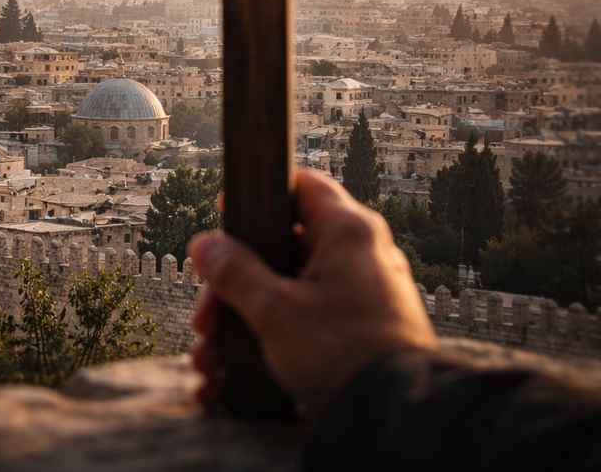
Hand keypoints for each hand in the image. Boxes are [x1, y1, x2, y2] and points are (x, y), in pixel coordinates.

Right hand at [188, 169, 435, 413]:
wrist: (398, 416)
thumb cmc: (342, 353)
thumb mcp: (275, 311)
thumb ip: (235, 272)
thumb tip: (204, 244)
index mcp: (348, 231)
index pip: (302, 186)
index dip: (260, 197)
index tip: (225, 216)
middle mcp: (361, 254)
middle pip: (282, 249)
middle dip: (234, 285)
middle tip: (206, 318)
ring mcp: (364, 291)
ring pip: (289, 290)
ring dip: (243, 320)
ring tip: (211, 359)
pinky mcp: (363, 327)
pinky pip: (307, 320)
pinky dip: (272, 340)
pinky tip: (232, 377)